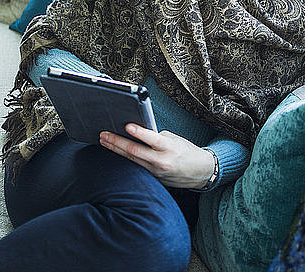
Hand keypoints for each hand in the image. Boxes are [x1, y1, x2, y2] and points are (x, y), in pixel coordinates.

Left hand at [99, 124, 214, 188]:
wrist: (200, 172)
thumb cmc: (187, 152)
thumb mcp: (175, 139)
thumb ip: (157, 137)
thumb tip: (138, 133)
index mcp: (169, 148)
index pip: (152, 139)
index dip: (139, 132)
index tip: (127, 125)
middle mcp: (161, 161)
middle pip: (135, 151)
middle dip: (117, 142)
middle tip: (104, 134)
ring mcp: (155, 172)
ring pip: (131, 160)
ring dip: (116, 150)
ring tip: (104, 141)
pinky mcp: (153, 179)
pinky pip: (136, 167)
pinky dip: (125, 159)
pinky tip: (116, 152)